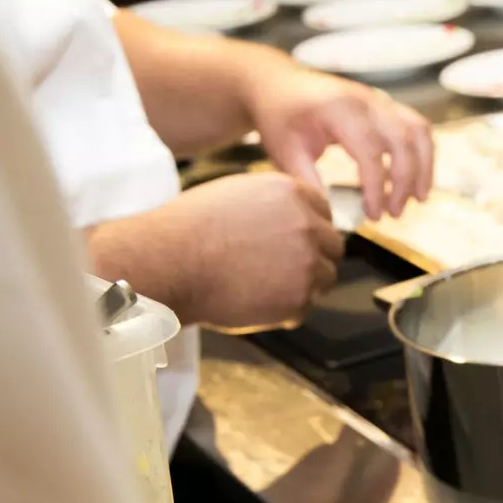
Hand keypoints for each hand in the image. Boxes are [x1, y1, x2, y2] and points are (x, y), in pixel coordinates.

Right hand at [92, 173, 341, 332]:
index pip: (324, 212)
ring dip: (302, 285)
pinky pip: (304, 307)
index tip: (295, 241)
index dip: (310, 230)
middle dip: (313, 258)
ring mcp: (307, 262)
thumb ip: (274, 205)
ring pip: (324, 278)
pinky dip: (284, 310)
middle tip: (282, 270)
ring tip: (262, 285)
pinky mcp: (300, 297)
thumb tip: (296, 219)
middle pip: (333, 246)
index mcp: (291, 192)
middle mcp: (306, 223)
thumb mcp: (237, 195)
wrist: (169, 261)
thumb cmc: (189, 229)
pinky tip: (253, 300)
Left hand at [245, 61, 432, 218]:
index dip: (376, 189)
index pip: (370, 152)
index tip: (372, 216)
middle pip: (403, 142)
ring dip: (424, 168)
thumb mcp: (285, 151)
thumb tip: (333, 218)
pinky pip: (417, 127)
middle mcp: (366, 100)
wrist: (278, 83)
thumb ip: (310, 183)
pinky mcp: (387, 105)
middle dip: (404, 183)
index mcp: (339, 109)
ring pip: (419, 132)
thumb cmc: (280, 118)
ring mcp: (380, 99)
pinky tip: (416, 179)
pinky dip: (423, 154)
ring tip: (418, 199)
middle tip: (394, 214)